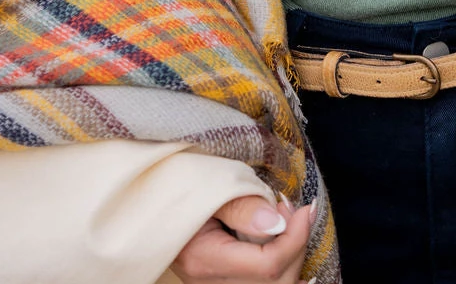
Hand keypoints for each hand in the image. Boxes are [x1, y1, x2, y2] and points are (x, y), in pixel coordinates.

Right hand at [170, 192, 314, 282]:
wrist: (149, 194)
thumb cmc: (182, 181)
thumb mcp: (211, 182)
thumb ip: (243, 205)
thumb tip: (278, 224)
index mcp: (203, 259)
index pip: (267, 266)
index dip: (296, 237)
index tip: (305, 207)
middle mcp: (208, 283)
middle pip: (274, 283)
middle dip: (296, 246)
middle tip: (293, 210)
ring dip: (290, 256)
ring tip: (286, 222)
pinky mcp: (221, 281)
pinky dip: (282, 271)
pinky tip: (294, 259)